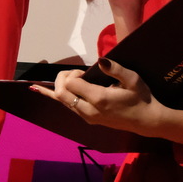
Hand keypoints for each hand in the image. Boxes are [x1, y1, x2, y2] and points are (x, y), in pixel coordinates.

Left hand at [32, 58, 182, 143]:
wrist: (146, 121)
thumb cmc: (142, 98)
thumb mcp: (134, 80)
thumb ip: (116, 69)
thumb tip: (100, 60)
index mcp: (99, 100)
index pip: (71, 85)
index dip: (73, 74)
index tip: (85, 72)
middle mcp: (89, 111)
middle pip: (60, 93)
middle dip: (63, 79)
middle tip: (78, 74)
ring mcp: (87, 117)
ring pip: (61, 101)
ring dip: (60, 86)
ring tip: (67, 76)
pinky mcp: (87, 119)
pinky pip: (67, 106)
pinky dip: (54, 96)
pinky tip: (36, 89)